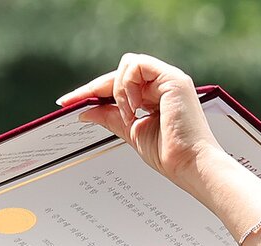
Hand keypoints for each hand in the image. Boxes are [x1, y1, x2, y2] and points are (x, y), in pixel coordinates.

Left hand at [56, 53, 222, 188]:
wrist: (190, 166)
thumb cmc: (171, 155)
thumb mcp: (131, 132)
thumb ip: (110, 118)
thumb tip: (86, 111)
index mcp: (155, 95)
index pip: (119, 85)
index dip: (93, 92)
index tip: (70, 101)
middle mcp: (163, 84)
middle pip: (121, 72)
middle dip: (94, 87)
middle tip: (73, 101)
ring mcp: (169, 79)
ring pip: (128, 64)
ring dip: (118, 91)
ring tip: (128, 116)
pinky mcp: (173, 79)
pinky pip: (137, 66)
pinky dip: (128, 86)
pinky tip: (133, 108)